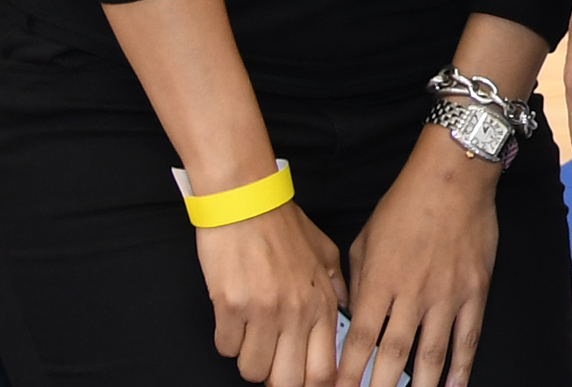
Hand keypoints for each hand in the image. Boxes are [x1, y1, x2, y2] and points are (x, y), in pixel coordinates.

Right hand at [195, 200, 344, 385]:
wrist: (247, 202)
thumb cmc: (283, 226)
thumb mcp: (325, 254)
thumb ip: (336, 288)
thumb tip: (346, 314)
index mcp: (322, 303)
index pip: (325, 370)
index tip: (302, 384)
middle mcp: (296, 313)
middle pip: (288, 381)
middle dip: (277, 381)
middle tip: (271, 367)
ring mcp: (264, 312)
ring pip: (252, 370)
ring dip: (248, 359)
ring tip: (250, 335)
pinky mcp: (231, 306)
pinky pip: (225, 348)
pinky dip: (226, 339)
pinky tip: (232, 317)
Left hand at [341, 137, 498, 386]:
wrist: (453, 177)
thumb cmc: (403, 206)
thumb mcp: (365, 241)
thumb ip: (358, 282)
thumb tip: (356, 317)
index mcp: (379, 281)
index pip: (359, 341)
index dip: (347, 373)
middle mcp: (412, 293)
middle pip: (394, 354)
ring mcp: (447, 294)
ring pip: (432, 352)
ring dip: (422, 385)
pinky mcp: (474, 290)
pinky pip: (468, 336)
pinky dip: (462, 365)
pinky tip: (455, 386)